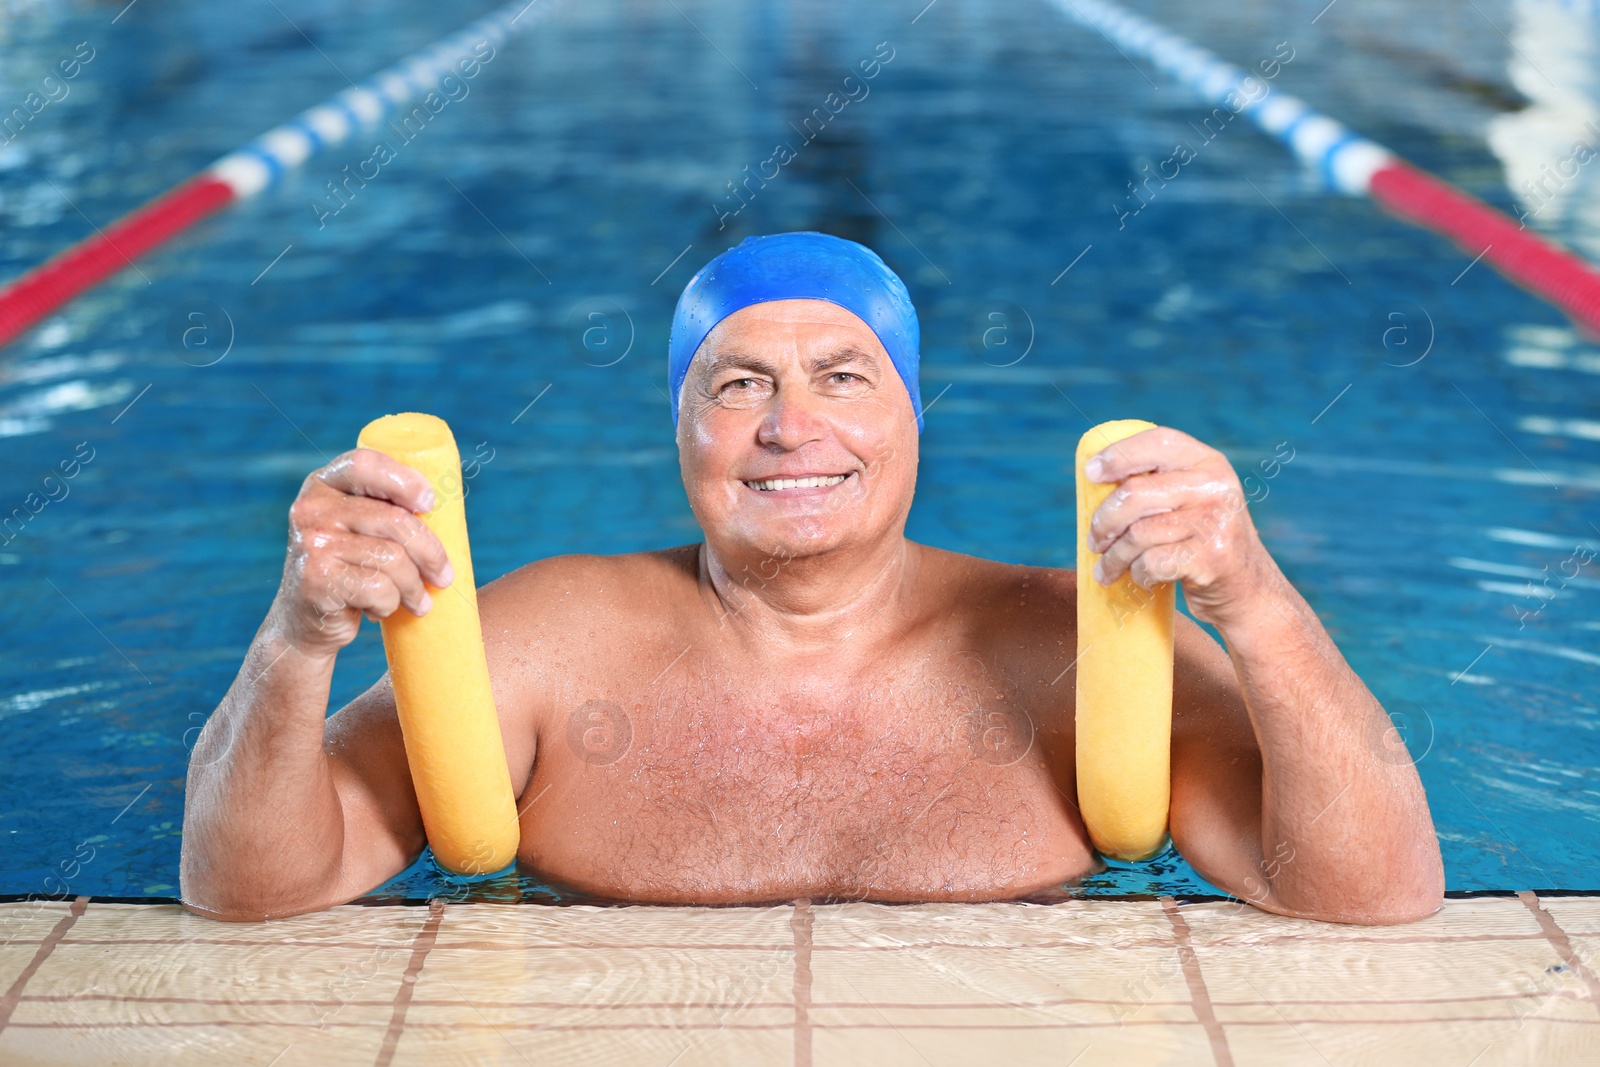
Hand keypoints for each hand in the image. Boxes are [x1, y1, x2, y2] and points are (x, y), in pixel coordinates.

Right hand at [272, 448, 454, 656]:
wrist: (304, 623)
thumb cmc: (349, 570)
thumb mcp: (358, 530)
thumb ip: (385, 509)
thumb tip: (445, 505)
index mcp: (324, 485)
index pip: (365, 464)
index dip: (403, 480)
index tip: (430, 503)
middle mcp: (311, 508)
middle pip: (393, 519)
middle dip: (430, 552)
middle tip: (445, 577)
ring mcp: (311, 542)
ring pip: (392, 558)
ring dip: (413, 588)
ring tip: (418, 602)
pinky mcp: (316, 579)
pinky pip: (378, 588)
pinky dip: (389, 605)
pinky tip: (379, 610)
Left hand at [1083, 426, 1280, 630]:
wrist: (1248, 591)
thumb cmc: (1202, 542)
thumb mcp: (1193, 500)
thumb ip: (1160, 482)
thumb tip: (1093, 474)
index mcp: (1208, 462)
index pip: (1158, 442)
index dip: (1119, 454)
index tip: (1090, 473)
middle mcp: (1215, 486)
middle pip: (1135, 493)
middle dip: (1104, 521)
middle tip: (1094, 541)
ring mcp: (1215, 521)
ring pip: (1138, 533)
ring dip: (1114, 557)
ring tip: (1106, 569)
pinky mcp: (1212, 557)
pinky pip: (1151, 562)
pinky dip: (1138, 575)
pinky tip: (1142, 578)